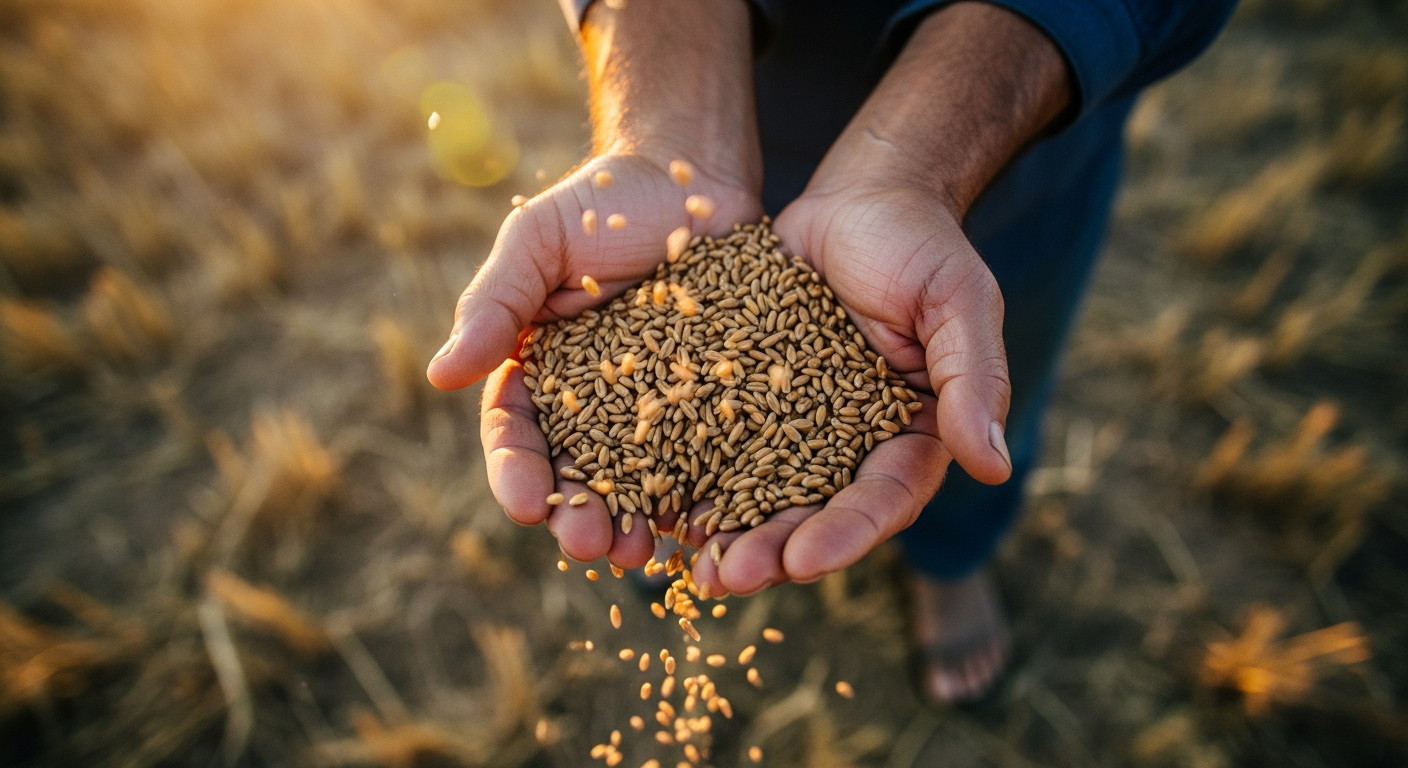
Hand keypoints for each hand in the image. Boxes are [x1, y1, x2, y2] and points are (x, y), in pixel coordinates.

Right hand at [435, 153, 761, 566]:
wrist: (692, 174)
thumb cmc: (602, 201)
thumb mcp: (537, 240)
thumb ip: (494, 304)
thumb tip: (439, 376)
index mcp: (541, 374)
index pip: (519, 434)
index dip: (517, 473)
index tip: (526, 503)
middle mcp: (596, 406)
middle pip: (578, 475)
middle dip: (577, 517)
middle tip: (589, 545)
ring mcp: (660, 409)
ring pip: (644, 482)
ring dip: (638, 525)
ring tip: (643, 555)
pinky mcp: (720, 403)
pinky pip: (715, 458)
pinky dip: (708, 496)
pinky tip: (712, 526)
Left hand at [688, 1, 1071, 595]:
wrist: (857, 197)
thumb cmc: (921, 245)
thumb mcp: (959, 303)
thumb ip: (973, 381)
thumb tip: (995, 467)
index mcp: (911, 436)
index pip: (882, 500)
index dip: (846, 535)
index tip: (805, 561)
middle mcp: (851, 445)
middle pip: (813, 514)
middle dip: (773, 552)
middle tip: (727, 579)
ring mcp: (793, 425)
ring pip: (758, 492)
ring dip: (725, 532)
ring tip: (684, 563)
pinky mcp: (745, 397)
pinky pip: (714, 442)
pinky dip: (688, 474)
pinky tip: (651, 501)